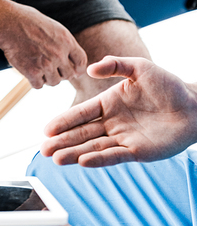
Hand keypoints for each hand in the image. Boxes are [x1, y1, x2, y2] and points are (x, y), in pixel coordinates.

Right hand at [0, 1, 86, 88]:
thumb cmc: (27, 20)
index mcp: (67, 41)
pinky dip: (34, 81)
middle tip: (50, 69)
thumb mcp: (52, 27)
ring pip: (54, 82)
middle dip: (61, 74)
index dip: (78, 69)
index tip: (73, 71)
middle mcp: (59, 54)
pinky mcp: (32, 72)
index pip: (81, 62)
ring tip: (38, 68)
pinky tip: (29, 71)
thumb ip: (63, 42)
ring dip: (47, 78)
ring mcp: (46, 64)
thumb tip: (69, 57)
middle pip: (68, 75)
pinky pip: (38, 85)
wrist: (7, 22)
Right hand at [41, 56, 196, 165]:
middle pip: (82, 133)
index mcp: (109, 102)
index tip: (47, 129)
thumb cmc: (168, 85)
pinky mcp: (137, 152)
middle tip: (43, 149)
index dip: (64, 120)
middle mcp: (113, 122)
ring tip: (56, 159)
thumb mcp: (139, 67)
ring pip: (93, 147)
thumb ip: (114, 65)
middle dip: (62, 141)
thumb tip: (90, 69)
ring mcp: (124, 138)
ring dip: (74, 153)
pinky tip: (83, 161)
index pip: (82, 113)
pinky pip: (114, 156)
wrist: (194, 106)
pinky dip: (99, 159)